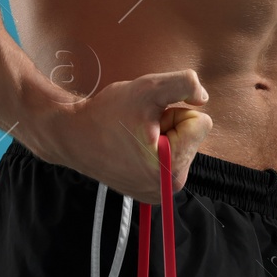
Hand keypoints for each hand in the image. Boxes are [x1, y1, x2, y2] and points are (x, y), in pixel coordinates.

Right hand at [43, 68, 212, 204]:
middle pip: (192, 137)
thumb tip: (203, 97)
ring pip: (181, 146)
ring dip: (162, 135)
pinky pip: (169, 159)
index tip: (149, 119)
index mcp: (170, 169)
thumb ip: (184, 84)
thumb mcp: (148, 88)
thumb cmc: (107, 113)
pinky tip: (132, 147)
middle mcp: (168, 188)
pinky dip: (155, 148)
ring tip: (134, 135)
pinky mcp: (151, 191)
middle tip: (140, 127)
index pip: (201, 123)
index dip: (174, 112)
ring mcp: (159, 193)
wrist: (74, 135)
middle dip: (170, 124)